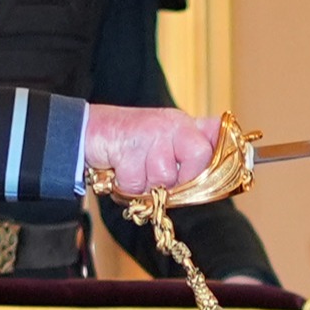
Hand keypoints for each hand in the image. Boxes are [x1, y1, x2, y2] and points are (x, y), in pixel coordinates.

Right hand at [82, 106, 222, 195]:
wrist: (87, 132)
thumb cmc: (128, 146)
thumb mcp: (164, 147)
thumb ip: (187, 160)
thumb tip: (212, 180)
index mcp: (185, 126)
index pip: (218, 131)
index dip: (222, 153)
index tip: (218, 170)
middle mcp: (174, 124)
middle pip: (199, 159)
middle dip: (179, 180)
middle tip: (158, 178)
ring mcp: (152, 133)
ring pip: (164, 178)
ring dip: (145, 184)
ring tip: (132, 168)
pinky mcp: (129, 146)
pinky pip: (137, 183)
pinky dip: (126, 185)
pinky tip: (118, 168)